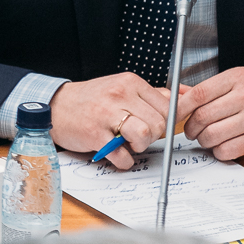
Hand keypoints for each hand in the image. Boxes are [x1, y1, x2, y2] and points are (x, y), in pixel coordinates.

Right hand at [50, 73, 180, 170]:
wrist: (56, 106)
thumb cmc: (92, 100)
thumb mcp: (122, 87)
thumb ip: (153, 94)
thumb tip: (187, 97)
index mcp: (130, 82)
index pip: (167, 106)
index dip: (165, 122)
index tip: (154, 126)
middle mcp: (119, 95)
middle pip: (158, 124)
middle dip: (153, 137)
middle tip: (138, 136)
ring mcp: (106, 114)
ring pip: (144, 135)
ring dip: (140, 146)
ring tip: (128, 143)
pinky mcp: (94, 134)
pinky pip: (122, 155)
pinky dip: (123, 160)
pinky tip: (116, 153)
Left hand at [181, 68, 243, 160]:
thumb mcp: (238, 82)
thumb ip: (208, 89)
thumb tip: (176, 95)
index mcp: (238, 78)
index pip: (199, 94)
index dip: (180, 107)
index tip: (174, 114)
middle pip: (203, 116)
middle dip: (191, 127)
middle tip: (191, 131)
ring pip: (212, 135)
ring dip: (204, 140)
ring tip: (207, 138)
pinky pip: (227, 150)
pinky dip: (219, 151)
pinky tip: (222, 146)